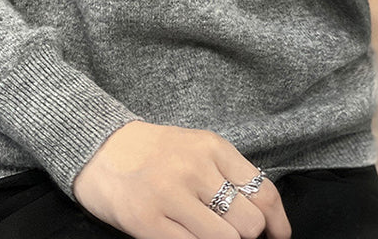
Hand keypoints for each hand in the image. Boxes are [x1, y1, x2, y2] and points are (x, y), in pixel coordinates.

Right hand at [73, 120, 291, 238]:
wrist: (99, 147)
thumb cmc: (155, 153)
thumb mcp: (196, 148)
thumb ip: (229, 176)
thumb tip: (268, 220)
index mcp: (211, 147)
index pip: (263, 192)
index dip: (277, 223)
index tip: (278, 236)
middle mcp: (194, 168)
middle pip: (249, 224)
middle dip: (245, 235)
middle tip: (228, 231)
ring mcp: (169, 195)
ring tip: (200, 231)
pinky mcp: (147, 221)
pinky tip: (182, 235)